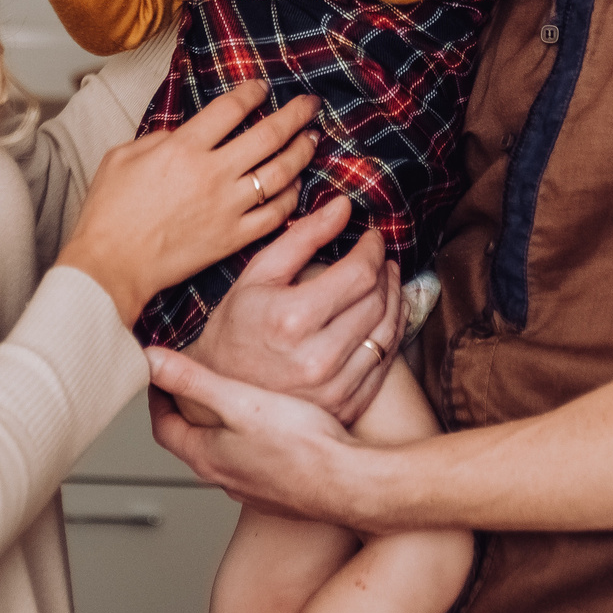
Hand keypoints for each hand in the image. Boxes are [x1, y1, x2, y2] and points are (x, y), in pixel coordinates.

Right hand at [57, 80, 319, 324]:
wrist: (110, 266)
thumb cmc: (108, 213)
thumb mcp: (121, 157)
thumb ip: (158, 137)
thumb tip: (183, 133)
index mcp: (183, 148)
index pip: (231, 108)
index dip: (252, 92)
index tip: (262, 87)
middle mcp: (212, 173)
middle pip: (268, 134)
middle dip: (295, 114)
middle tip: (309, 104)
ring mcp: (227, 207)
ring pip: (280, 172)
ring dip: (301, 152)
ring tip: (311, 139)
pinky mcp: (232, 238)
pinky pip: (275, 214)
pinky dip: (291, 198)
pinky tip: (296, 186)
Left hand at [147, 348, 391, 528]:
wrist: (349, 483)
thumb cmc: (300, 443)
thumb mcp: (239, 401)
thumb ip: (194, 380)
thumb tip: (150, 361)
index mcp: (207, 455)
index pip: (164, 427)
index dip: (158, 398)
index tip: (158, 378)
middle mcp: (224, 478)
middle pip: (191, 441)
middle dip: (188, 411)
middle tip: (190, 385)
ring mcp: (252, 489)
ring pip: (224, 453)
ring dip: (220, 427)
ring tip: (230, 400)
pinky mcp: (278, 492)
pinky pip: (253, 462)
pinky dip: (250, 441)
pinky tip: (271, 427)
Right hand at [187, 193, 403, 425]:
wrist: (218, 388)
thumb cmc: (235, 325)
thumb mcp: (259, 273)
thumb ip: (303, 236)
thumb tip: (344, 206)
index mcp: (292, 318)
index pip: (359, 274)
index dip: (373, 249)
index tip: (373, 237)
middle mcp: (317, 358)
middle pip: (376, 301)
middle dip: (384, 271)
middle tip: (380, 258)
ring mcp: (333, 388)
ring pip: (387, 332)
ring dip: (394, 299)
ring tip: (387, 280)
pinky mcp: (344, 406)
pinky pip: (384, 364)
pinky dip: (390, 333)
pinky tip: (384, 315)